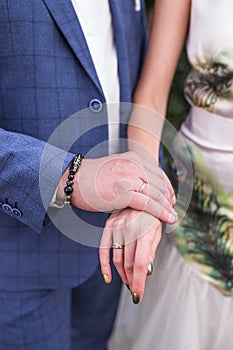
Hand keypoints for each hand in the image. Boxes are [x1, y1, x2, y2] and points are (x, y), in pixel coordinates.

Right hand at [58, 151, 176, 223]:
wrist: (75, 180)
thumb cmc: (93, 177)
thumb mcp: (117, 167)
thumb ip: (132, 173)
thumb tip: (144, 185)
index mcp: (134, 158)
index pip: (158, 173)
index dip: (168, 187)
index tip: (171, 198)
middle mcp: (134, 165)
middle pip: (159, 184)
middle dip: (169, 199)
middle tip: (174, 210)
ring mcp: (130, 178)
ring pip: (156, 194)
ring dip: (167, 207)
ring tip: (174, 217)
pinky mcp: (124, 192)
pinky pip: (148, 204)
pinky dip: (160, 212)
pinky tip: (168, 219)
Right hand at [99, 208, 161, 302]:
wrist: (142, 192)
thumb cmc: (153, 214)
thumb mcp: (157, 231)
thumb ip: (150, 252)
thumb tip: (147, 273)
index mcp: (144, 231)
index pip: (140, 263)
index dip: (139, 282)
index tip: (138, 295)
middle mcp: (129, 229)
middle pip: (128, 263)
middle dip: (132, 281)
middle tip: (135, 291)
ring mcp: (117, 227)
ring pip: (116, 259)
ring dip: (122, 274)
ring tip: (127, 283)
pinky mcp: (109, 225)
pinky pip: (103, 249)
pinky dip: (104, 265)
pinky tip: (108, 277)